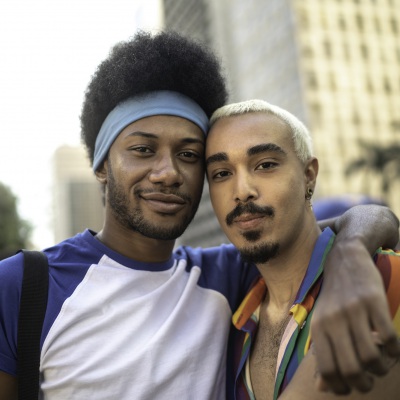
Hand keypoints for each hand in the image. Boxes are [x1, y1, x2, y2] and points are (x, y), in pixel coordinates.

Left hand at [310, 237, 399, 394]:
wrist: (345, 259)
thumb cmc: (333, 297)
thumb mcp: (321, 321)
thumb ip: (322, 352)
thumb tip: (322, 387)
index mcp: (318, 327)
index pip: (327, 370)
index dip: (341, 387)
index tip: (351, 387)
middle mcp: (333, 320)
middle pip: (351, 368)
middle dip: (364, 384)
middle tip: (369, 380)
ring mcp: (353, 310)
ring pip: (371, 356)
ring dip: (381, 368)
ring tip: (382, 363)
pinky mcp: (373, 301)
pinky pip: (389, 337)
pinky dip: (394, 351)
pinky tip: (392, 348)